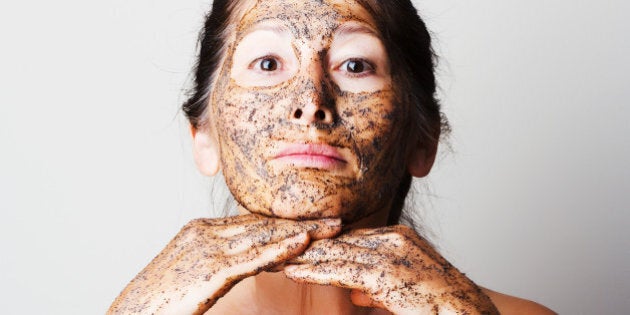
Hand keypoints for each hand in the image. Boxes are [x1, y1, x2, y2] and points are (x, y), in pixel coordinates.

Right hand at [108, 214, 340, 314]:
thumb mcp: (193, 275)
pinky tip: (305, 242)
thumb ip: (220, 264)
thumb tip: (246, 264)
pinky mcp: (210, 270)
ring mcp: (208, 248)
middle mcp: (206, 231)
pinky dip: (282, 248)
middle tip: (337, 218)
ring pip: (265, 236)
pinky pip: (253, 257)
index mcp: (202, 230)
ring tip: (335, 227)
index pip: (255, 222)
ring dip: (304, 231)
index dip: (287, 221)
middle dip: (303, 220)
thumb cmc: (160, 302)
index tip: (316, 219)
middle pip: (265, 223)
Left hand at [285, 225, 498, 314]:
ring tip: (272, 256)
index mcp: (399, 238)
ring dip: (301, 256)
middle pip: (338, 240)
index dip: (320, 243)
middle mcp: (393, 239)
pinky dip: (312, 272)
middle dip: (305, 245)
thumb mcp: (405, 290)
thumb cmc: (441, 306)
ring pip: (334, 253)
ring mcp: (390, 255)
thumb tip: (356, 293)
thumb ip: (378, 287)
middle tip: (274, 244)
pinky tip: (291, 272)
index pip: (349, 238)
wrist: (471, 314)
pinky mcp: (386, 275)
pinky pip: (341, 272)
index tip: (295, 246)